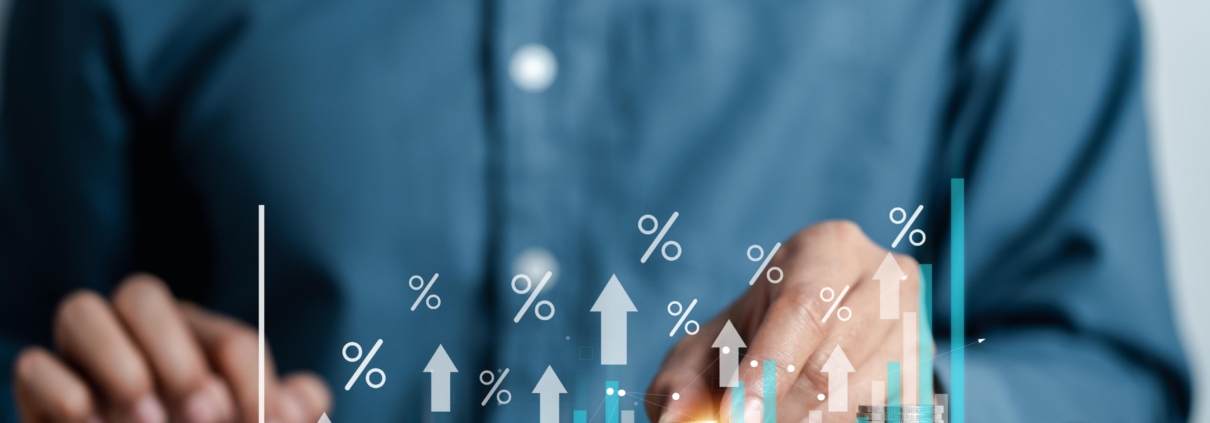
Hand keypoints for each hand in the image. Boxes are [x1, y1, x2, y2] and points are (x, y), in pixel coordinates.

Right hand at [13, 274, 330, 422]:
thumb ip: (281, 412)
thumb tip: (307, 400)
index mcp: (200, 343)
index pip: (231, 342)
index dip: (254, 383)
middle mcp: (138, 337)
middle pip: (142, 294)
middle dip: (177, 353)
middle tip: (203, 416)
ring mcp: (83, 359)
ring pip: (80, 310)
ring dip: (116, 361)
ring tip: (146, 420)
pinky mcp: (39, 391)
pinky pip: (34, 364)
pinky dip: (62, 391)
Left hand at [645, 221, 924, 421]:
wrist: (824, 327)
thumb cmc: (756, 331)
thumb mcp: (711, 342)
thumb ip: (683, 377)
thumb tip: (671, 415)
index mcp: (830, 247)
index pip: (804, 307)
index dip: (771, 367)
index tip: (737, 414)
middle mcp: (887, 276)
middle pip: (833, 360)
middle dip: (782, 407)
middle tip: (744, 419)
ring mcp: (918, 325)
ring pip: (858, 395)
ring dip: (807, 418)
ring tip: (770, 411)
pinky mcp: (927, 373)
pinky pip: (882, 412)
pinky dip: (839, 420)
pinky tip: (807, 413)